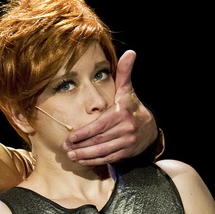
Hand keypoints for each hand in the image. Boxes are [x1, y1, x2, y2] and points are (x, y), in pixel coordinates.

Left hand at [63, 50, 157, 164]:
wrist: (149, 127)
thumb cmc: (131, 106)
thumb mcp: (127, 90)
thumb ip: (124, 73)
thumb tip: (130, 52)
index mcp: (122, 113)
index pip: (99, 126)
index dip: (83, 133)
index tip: (69, 138)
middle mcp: (125, 128)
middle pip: (98, 140)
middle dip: (80, 146)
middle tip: (65, 148)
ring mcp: (127, 142)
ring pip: (102, 151)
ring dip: (85, 155)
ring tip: (71, 156)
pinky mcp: (126, 152)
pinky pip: (108, 158)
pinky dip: (94, 161)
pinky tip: (82, 160)